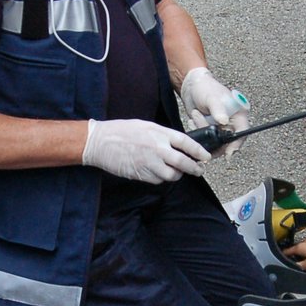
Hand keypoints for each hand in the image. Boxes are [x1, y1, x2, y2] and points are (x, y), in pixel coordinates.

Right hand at [81, 119, 208, 182]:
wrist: (100, 142)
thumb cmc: (121, 131)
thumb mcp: (145, 125)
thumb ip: (162, 135)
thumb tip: (178, 144)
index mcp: (159, 133)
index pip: (186, 143)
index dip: (199, 151)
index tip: (206, 156)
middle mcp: (156, 148)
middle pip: (183, 162)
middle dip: (194, 168)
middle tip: (198, 170)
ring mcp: (149, 163)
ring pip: (172, 175)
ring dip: (177, 175)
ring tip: (176, 172)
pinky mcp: (141, 174)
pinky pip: (158, 180)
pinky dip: (161, 178)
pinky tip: (158, 173)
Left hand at [179, 68, 250, 155]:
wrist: (191, 86)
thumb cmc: (205, 88)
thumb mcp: (212, 98)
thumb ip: (218, 110)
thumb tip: (224, 122)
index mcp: (238, 114)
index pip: (242, 133)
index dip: (237, 145)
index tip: (228, 153)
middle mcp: (232, 122)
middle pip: (229, 141)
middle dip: (215, 140)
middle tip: (204, 137)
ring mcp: (220, 127)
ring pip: (215, 141)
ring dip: (204, 133)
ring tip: (196, 116)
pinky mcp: (210, 130)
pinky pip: (206, 139)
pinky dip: (199, 133)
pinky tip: (193, 120)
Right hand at [283, 236, 305, 270]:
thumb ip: (299, 266)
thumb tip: (292, 267)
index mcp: (299, 247)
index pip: (287, 251)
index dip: (283, 255)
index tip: (280, 257)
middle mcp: (305, 242)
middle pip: (296, 248)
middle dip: (293, 254)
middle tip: (292, 261)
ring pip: (304, 247)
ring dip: (302, 253)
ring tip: (304, 260)